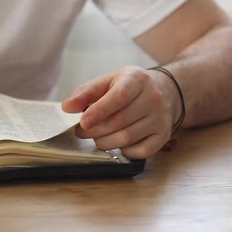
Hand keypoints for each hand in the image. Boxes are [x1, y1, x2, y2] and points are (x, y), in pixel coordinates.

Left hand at [62, 66, 179, 158]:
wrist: (163, 91)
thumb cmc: (128, 87)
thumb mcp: (106, 81)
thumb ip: (85, 93)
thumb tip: (67, 107)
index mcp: (137, 79)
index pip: (119, 97)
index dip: (99, 111)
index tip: (82, 122)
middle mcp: (153, 98)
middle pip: (120, 121)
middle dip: (94, 130)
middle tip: (80, 132)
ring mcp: (160, 118)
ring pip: (128, 138)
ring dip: (104, 142)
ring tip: (94, 137)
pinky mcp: (163, 135)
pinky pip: (141, 152)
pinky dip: (124, 151)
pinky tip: (116, 142)